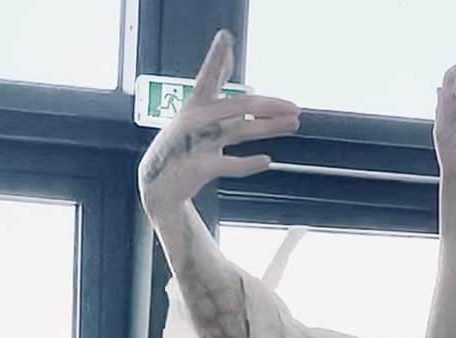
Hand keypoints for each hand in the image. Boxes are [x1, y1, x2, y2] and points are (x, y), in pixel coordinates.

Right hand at [137, 30, 300, 219]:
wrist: (161, 182)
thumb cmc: (184, 143)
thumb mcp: (197, 110)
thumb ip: (215, 84)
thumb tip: (231, 59)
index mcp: (197, 103)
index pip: (208, 75)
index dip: (216, 58)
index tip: (224, 39)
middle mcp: (197, 118)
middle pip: (238, 106)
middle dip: (268, 106)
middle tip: (294, 107)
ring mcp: (197, 142)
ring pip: (239, 131)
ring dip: (268, 127)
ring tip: (292, 124)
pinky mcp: (199, 167)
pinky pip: (228, 164)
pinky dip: (248, 164)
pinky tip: (265, 161)